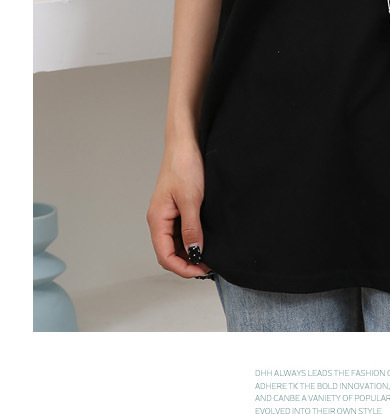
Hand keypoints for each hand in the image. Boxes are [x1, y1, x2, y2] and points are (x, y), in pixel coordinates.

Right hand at [146, 140, 211, 278]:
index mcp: (157, 219)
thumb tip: (194, 253)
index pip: (165, 255)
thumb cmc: (184, 166)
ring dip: (189, 252)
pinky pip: (181, 231)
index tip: (201, 271)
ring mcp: (167, 214)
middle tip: (208, 266)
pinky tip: (204, 240)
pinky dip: (191, 240)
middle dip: (186, 263)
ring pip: (175, 243)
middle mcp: (159, 219)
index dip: (182, 268)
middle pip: (168, 252)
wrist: (185, 143)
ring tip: (208, 255)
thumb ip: (191, 229)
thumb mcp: (191, 200)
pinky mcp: (176, 208)